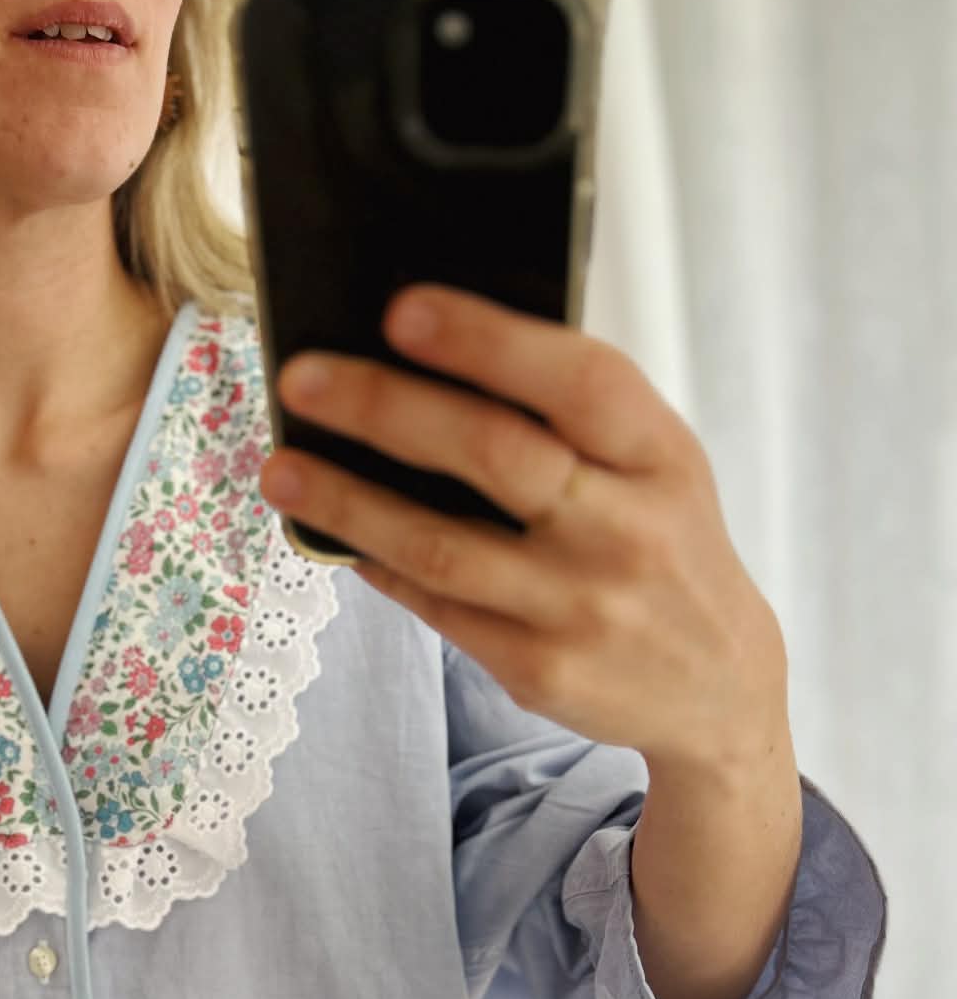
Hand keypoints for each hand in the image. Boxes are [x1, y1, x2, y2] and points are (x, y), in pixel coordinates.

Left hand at [261, 286, 789, 770]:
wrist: (718, 687)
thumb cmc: (663, 546)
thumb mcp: (657, 468)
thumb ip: (574, 418)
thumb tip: (431, 357)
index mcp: (660, 456)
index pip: (577, 380)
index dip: (487, 341)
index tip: (402, 311)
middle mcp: (627, 530)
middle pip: (493, 455)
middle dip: (385, 409)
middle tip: (303, 379)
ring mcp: (580, 608)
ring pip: (441, 546)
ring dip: (347, 504)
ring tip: (281, 470)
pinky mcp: (538, 670)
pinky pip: (436, 607)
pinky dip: (377, 564)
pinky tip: (333, 534)